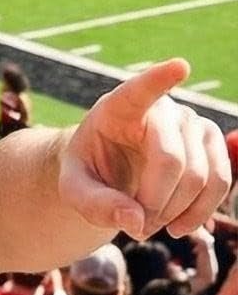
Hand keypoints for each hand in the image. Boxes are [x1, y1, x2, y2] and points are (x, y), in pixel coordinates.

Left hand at [60, 60, 230, 239]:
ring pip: (200, 176)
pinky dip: (200, 212)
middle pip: (171, 161)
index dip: (159, 79)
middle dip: (154, 203)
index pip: (140, 90)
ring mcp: (192, 122)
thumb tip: (135, 221)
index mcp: (119, 107)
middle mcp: (162, 108)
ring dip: (175, 212)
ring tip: (148, 226)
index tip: (179, 66)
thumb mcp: (73, 188)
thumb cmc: (89, 172)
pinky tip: (177, 226)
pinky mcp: (212, 143)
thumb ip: (94, 204)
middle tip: (135, 227)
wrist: (110, 170)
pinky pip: (220, 182)